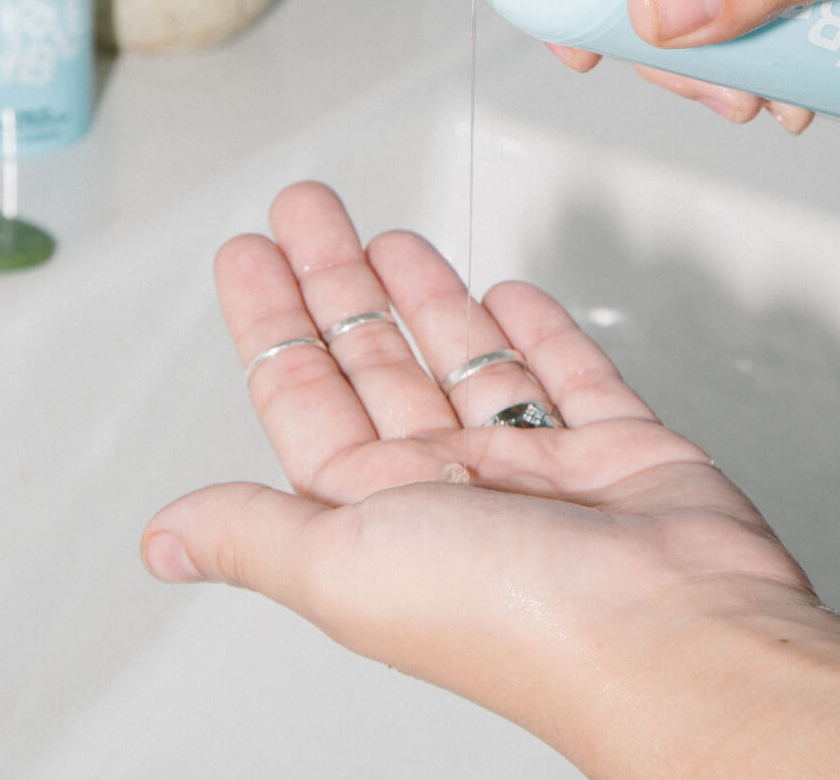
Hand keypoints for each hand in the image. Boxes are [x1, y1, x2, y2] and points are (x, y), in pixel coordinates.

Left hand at [141, 181, 818, 771]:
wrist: (674, 632)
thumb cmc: (516, 617)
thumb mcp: (348, 563)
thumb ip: (258, 535)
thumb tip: (165, 539)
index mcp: (380, 512)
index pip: (305, 393)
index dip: (271, 319)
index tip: (249, 253)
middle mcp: (451, 486)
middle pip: (377, 359)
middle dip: (337, 279)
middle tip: (309, 208)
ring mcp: (536, 466)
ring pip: (464, 357)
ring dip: (423, 294)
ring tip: (390, 235)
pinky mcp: (617, 448)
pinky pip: (567, 373)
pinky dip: (537, 331)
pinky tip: (507, 292)